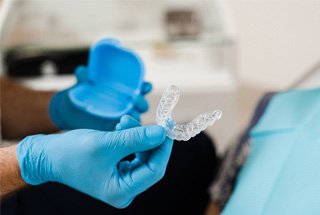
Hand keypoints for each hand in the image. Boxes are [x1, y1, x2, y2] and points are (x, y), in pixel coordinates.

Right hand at [16, 119, 172, 207]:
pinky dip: (131, 139)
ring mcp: (122, 180)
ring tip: (123, 121)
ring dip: (137, 136)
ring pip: (142, 155)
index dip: (164, 148)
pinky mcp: (118, 170)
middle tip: (148, 119)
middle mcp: (124, 189)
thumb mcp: (107, 144)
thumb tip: (162, 132)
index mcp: (121, 191)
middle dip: (148, 139)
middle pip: (150, 162)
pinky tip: (121, 127)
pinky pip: (133, 153)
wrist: (49, 155)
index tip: (167, 126)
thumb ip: (136, 138)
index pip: (154, 170)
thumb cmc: (72, 152)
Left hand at [49, 66, 151, 130]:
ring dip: (135, 117)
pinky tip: (120, 128)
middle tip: (135, 100)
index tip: (146, 86)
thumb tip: (82, 71)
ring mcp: (123, 119)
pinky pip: (124, 132)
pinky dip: (125, 131)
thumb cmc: (82, 93)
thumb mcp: (83, 85)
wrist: (71, 111)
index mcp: (126, 91)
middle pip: (142, 105)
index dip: (146, 87)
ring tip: (131, 115)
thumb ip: (84, 78)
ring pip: (135, 119)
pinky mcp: (116, 131)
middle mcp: (128, 105)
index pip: (142, 89)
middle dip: (141, 103)